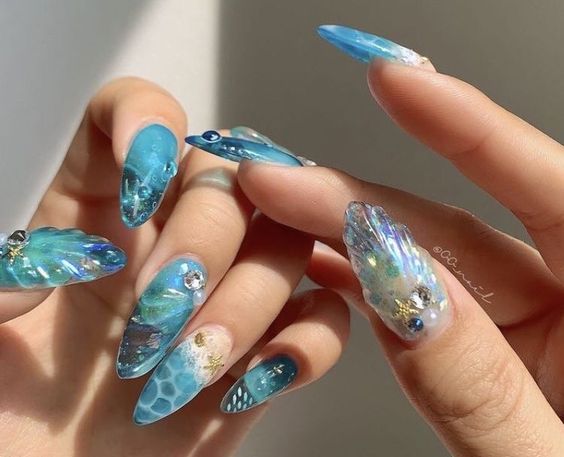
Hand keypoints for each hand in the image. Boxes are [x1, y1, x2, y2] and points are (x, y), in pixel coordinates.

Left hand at [0, 78, 348, 455]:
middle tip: (157, 314)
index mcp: (98, 212)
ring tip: (185, 371)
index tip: (141, 180)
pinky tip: (256, 378)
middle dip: (206, 241)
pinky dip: (308, 344)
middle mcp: (169, 239)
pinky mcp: (262, 351)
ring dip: (246, 304)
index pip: (138, 114)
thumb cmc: (2, 420)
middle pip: (233, 178)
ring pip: (288, 245)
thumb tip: (86, 250)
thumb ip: (14, 275)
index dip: (149, 120)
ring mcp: (222, 294)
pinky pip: (323, 320)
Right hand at [235, 30, 563, 456]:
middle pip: (456, 231)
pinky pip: (416, 308)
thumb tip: (397, 284)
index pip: (545, 191)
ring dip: (346, 240)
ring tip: (275, 212)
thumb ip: (474, 384)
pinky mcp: (485, 356)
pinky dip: (362, 287)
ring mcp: (526, 332)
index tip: (394, 79)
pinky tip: (314, 263)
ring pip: (423, 267)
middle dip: (359, 199)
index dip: (464, 127)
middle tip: (278, 177)